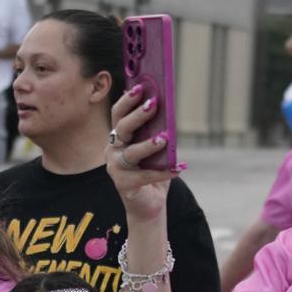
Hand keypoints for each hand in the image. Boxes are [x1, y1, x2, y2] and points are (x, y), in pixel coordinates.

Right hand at [106, 86, 177, 227]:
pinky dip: (164, 172)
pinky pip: (145, 176)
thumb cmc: (152, 170)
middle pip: (122, 128)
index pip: (118, 114)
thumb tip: (164, 108)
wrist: (148, 204)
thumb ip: (156, 129)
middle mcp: (112, 150)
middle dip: (137, 115)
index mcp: (118, 137)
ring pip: (131, 153)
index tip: (141, 87)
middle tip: (154, 105)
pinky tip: (179, 168)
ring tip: (164, 138)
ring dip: (148, 145)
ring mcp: (115, 169)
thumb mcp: (155, 147)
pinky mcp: (124, 186)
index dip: (127, 100)